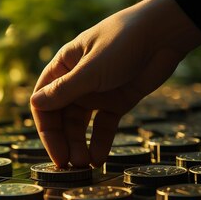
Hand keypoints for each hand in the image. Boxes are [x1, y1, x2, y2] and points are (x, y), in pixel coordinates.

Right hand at [30, 0, 200, 167]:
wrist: (165, 34)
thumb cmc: (123, 43)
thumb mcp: (91, 69)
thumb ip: (64, 90)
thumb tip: (35, 104)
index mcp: (63, 68)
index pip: (43, 102)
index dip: (47, 129)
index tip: (55, 151)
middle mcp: (75, 81)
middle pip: (61, 117)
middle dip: (63, 141)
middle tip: (68, 165)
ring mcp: (96, 92)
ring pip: (80, 125)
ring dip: (80, 144)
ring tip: (84, 165)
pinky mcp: (117, 101)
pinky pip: (103, 125)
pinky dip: (100, 141)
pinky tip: (99, 158)